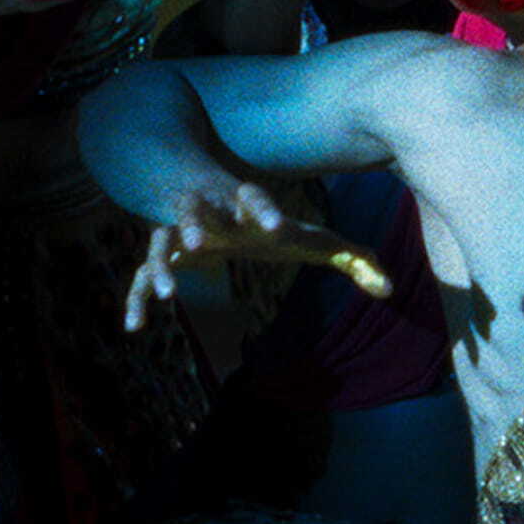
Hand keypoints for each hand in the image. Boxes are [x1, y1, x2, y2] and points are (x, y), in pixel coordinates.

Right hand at [126, 182, 388, 331]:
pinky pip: (140, 276)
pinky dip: (136, 298)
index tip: (279, 227)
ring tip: (165, 291)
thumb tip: (389, 289)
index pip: (257, 198)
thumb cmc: (271, 225)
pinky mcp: (167, 258)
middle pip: (198, 210)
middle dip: (197, 222)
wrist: (214, 195)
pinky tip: (133, 328)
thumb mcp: (313, 238)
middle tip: (199, 240)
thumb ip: (352, 259)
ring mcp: (182, 234)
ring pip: (161, 241)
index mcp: (249, 206)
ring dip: (160, 261)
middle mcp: (211, 214)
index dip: (268, 210)